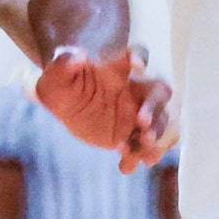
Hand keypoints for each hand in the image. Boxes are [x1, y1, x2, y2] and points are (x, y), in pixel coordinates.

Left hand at [37, 45, 176, 171]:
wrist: (66, 106)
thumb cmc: (62, 84)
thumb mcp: (55, 75)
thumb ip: (63, 64)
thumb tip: (77, 57)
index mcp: (119, 67)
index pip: (137, 53)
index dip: (141, 56)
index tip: (138, 65)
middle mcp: (136, 88)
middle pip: (160, 92)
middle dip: (156, 108)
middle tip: (142, 123)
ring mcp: (140, 113)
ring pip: (163, 122)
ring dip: (159, 136)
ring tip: (145, 154)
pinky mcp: (135, 136)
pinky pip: (148, 147)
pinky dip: (140, 157)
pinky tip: (125, 165)